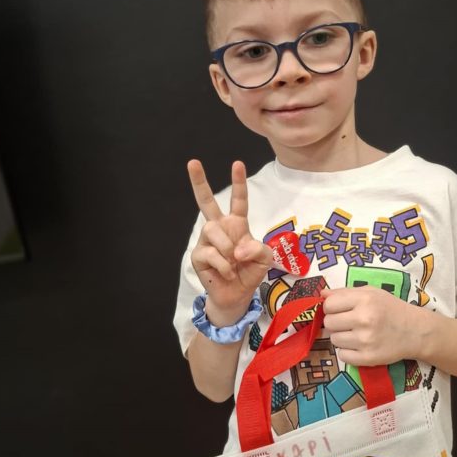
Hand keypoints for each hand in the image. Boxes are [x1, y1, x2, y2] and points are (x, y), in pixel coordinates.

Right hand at [187, 159, 272, 325]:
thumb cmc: (250, 272)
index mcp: (237, 224)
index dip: (238, 182)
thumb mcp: (264, 259)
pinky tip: (227, 272)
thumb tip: (239, 247)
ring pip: (212, 230)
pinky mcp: (198, 255)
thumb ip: (258, 248)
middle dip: (198, 181)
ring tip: (233, 261)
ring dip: (227, 247)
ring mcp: (206, 241)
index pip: (238, 200)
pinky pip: (211, 253)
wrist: (238, 295)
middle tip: (193, 162)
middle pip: (206, 201)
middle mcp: (219, 228)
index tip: (237, 164)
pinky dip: (224, 265)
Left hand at [321, 285, 418, 366]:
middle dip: (335, 323)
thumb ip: (345, 292)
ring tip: (356, 334)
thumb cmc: (391, 308)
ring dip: (341, 337)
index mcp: (364, 300)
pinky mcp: (368, 358)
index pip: (329, 305)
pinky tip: (359, 346)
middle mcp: (364, 319)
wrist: (415, 331)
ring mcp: (366, 341)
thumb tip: (321, 295)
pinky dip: (347, 352)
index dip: (331, 308)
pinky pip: (342, 356)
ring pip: (334, 340)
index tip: (339, 310)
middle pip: (329, 323)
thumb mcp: (371, 292)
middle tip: (348, 323)